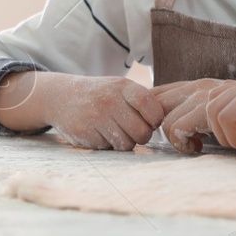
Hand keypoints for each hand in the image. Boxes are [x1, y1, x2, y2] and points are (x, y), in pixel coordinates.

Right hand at [34, 73, 165, 150]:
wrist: (62, 96)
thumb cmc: (101, 95)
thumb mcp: (121, 88)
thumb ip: (143, 101)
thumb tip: (172, 118)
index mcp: (123, 87)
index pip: (151, 107)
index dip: (156, 119)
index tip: (150, 120)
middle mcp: (110, 100)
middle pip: (142, 133)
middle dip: (141, 135)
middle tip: (132, 129)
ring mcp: (96, 117)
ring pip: (126, 145)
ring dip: (124, 142)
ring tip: (115, 130)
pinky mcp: (85, 133)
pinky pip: (109, 148)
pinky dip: (108, 145)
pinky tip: (100, 132)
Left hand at [155, 71, 235, 150]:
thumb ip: (230, 131)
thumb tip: (194, 142)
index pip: (188, 89)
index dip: (163, 101)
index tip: (152, 125)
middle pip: (185, 95)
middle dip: (172, 124)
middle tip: (187, 148)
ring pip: (203, 108)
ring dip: (212, 136)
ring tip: (230, 147)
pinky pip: (223, 115)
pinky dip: (232, 136)